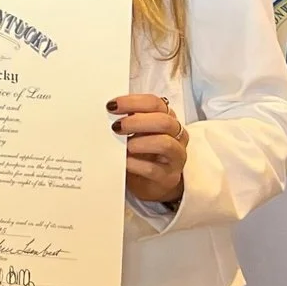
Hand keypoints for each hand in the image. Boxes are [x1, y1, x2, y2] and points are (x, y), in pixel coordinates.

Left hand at [109, 92, 187, 206]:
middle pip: (163, 121)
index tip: (112, 105)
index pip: (155, 103)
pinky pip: (152, 169)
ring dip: (140, 142)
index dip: (133, 102)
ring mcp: (175, 157)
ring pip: (165, 143)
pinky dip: (135, 163)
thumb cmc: (142, 153)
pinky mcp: (168, 177)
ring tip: (124, 146)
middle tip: (116, 126)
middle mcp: (176, 136)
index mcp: (168, 118)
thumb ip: (129, 121)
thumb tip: (109, 111)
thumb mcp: (137, 133)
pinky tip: (124, 162)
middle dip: (136, 121)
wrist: (150, 183)